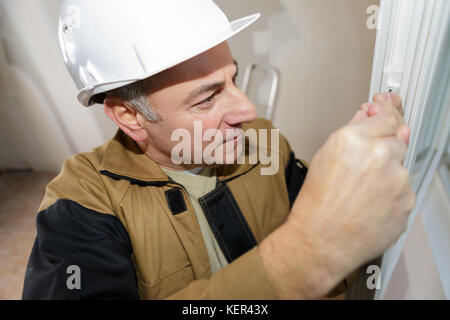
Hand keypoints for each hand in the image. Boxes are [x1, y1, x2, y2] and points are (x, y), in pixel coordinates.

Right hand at [259, 92, 415, 298]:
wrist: (321, 239)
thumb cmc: (316, 204)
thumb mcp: (325, 157)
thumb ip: (352, 130)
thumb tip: (367, 115)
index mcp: (354, 140)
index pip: (384, 116)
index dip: (386, 113)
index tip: (388, 108)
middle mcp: (379, 154)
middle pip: (397, 137)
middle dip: (384, 145)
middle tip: (364, 165)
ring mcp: (397, 178)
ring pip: (400, 165)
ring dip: (387, 172)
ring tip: (361, 191)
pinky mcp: (406, 200)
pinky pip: (403, 189)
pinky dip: (391, 193)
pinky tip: (370, 202)